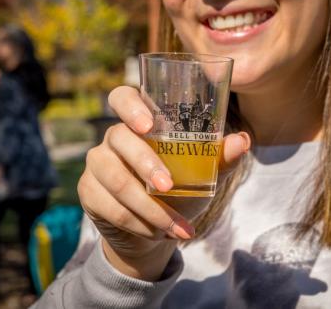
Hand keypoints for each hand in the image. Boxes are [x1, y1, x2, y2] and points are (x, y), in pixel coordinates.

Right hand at [78, 86, 249, 279]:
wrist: (154, 230)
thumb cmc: (180, 191)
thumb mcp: (202, 175)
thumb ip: (220, 158)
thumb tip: (242, 140)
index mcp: (140, 122)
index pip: (122, 97)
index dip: (131, 106)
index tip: (148, 125)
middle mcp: (114, 136)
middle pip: (120, 138)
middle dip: (147, 164)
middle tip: (170, 186)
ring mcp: (98, 162)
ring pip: (117, 179)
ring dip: (148, 206)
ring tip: (175, 226)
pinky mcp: (88, 191)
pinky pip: (110, 206)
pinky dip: (138, 223)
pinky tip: (158, 233)